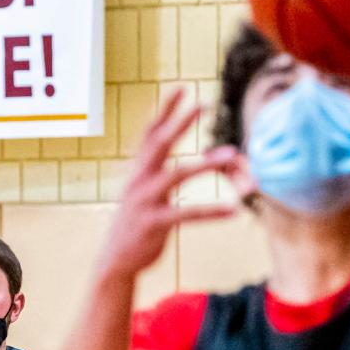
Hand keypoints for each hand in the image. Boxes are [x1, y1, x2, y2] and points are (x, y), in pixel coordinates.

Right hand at [98, 88, 237, 280]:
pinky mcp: (155, 224)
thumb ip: (154, 174)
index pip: (150, 134)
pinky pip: (188, 214)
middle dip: (181, 122)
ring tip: (232, 154)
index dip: (165, 110)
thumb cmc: (134, 225)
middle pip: (161, 144)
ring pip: (178, 174)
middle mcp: (139, 181)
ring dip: (207, 163)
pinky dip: (212, 212)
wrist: (115, 261)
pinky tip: (234, 211)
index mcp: (137, 172)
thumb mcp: (140, 194)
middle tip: (204, 103)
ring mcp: (145, 202)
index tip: (181, 88)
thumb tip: (170, 157)